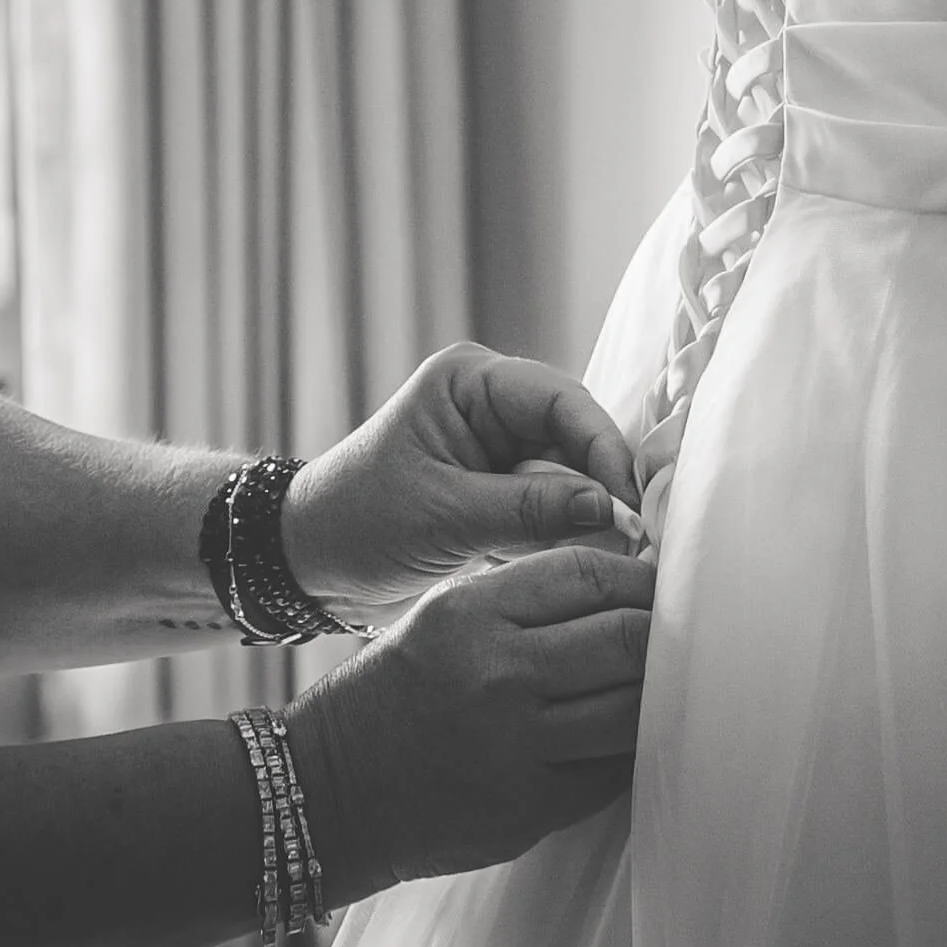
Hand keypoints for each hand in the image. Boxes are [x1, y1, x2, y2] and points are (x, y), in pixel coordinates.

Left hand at [283, 342, 638, 603]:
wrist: (308, 563)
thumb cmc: (358, 524)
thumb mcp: (444, 518)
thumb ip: (530, 510)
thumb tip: (612, 509)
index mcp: (470, 382)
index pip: (562, 402)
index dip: (603, 449)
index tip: (631, 503)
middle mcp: (493, 404)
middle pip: (578, 436)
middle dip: (604, 487)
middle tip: (639, 539)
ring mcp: (500, 447)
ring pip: (573, 474)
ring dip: (590, 516)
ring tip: (620, 558)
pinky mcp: (503, 488)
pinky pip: (555, 504)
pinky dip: (569, 534)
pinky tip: (587, 562)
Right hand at [284, 544, 655, 899]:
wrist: (334, 787)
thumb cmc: (401, 687)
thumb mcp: (447, 611)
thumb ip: (529, 594)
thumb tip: (626, 580)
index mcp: (474, 612)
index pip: (591, 573)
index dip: (638, 576)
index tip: (652, 586)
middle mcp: (497, 674)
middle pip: (627, 638)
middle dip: (663, 631)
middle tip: (675, 631)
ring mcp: (517, 747)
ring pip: (633, 708)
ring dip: (657, 693)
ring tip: (659, 682)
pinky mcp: (531, 808)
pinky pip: (613, 770)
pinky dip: (630, 747)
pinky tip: (624, 733)